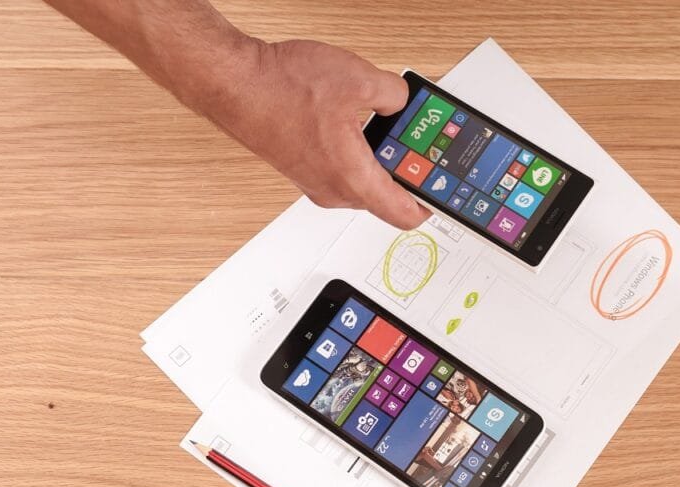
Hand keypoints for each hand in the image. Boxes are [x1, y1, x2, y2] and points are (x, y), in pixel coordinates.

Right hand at [194, 39, 430, 229]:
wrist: (234, 85)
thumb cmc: (281, 90)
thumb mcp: (358, 79)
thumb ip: (393, 95)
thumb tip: (401, 101)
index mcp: (353, 179)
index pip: (405, 215)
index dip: (431, 207)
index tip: (446, 196)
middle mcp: (333, 191)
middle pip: (386, 195)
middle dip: (407, 170)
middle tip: (422, 144)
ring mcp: (315, 183)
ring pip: (362, 180)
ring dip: (379, 157)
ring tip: (389, 125)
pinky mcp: (302, 170)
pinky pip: (341, 170)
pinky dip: (355, 152)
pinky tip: (355, 121)